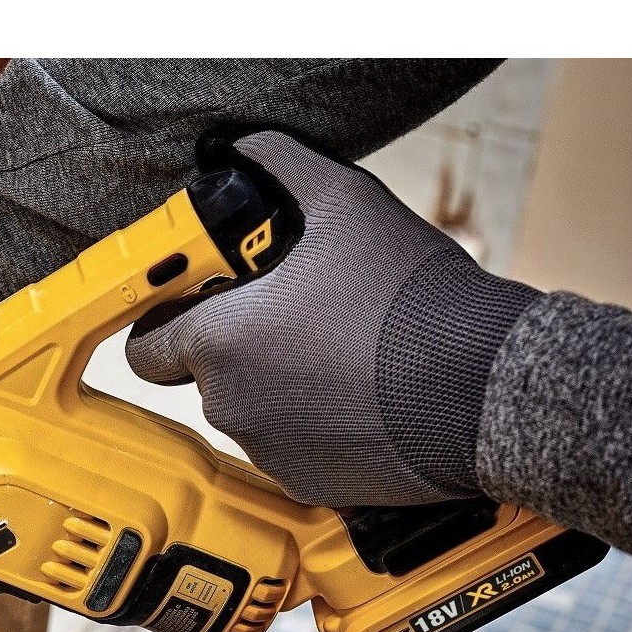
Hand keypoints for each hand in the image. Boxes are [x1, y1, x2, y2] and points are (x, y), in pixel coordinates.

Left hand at [126, 130, 539, 506]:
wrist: (485, 389)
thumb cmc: (412, 299)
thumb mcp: (346, 203)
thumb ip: (282, 166)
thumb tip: (247, 147)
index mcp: (219, 342)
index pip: (146, 347)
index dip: (166, 321)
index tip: (196, 305)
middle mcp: (229, 405)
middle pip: (206, 374)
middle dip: (238, 344)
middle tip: (295, 313)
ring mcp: (266, 452)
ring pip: (252, 411)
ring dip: (279, 384)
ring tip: (341, 351)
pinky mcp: (306, 485)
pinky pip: (292, 449)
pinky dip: (315, 425)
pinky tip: (360, 394)